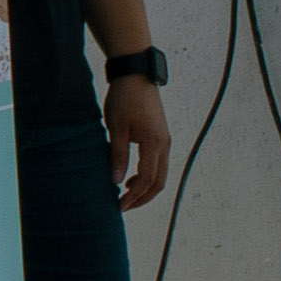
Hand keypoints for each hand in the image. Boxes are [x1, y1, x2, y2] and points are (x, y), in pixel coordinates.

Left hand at [106, 74, 173, 210]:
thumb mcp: (116, 127)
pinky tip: (131, 177)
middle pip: (158, 182)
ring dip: (145, 188)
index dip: (133, 196)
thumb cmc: (124, 98)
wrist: (136, 74)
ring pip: (160, 174)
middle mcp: (164, 144)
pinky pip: (158, 164)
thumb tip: (116, 181)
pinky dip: (147, 176)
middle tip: (123, 206)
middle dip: (142, 198)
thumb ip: (118, 155)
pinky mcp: (160, 136)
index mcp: (154, 143)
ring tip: (125, 194)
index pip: (147, 180)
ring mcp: (164, 140)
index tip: (119, 206)